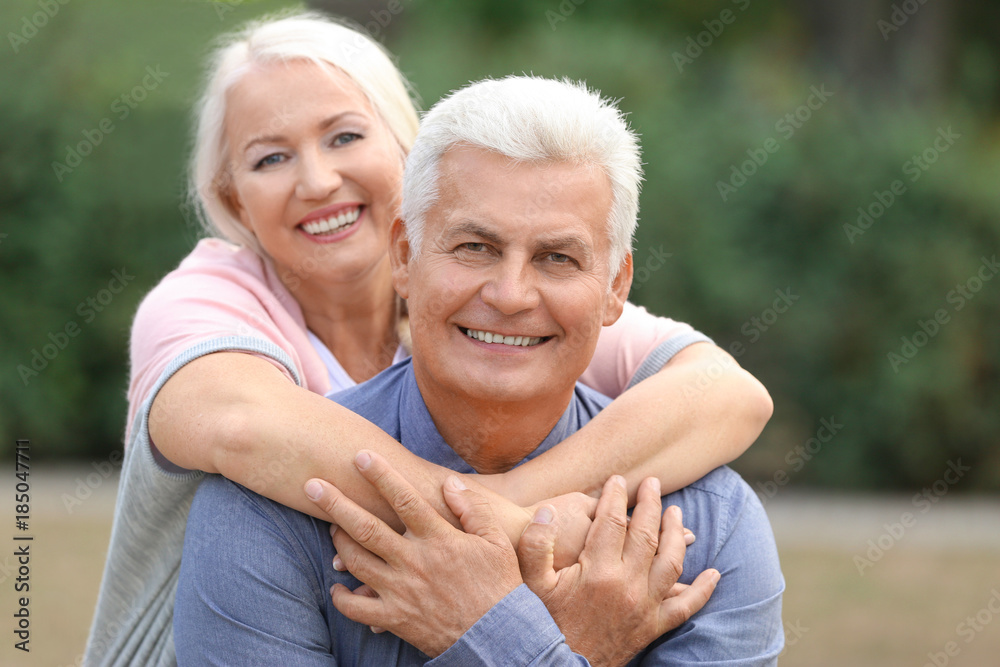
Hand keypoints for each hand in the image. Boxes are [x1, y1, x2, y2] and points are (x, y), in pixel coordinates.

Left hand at [304, 450, 522, 656]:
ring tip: (329, 527)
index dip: (380, 475)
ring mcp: (401, 592)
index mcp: (439, 540)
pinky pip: (358, 608)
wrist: (500, 639)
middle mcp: (414, 562)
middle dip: (335, 504)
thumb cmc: (500, 586)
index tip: (360, 456)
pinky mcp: (395, 619)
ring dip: (338, 542)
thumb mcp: (495, 542)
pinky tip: (337, 585)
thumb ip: (472, 509)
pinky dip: (342, 597)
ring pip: (357, 562)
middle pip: (366, 527)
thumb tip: (448, 483)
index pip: (404, 499)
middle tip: (311, 485)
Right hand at [518, 475, 718, 666]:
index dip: (616, 496)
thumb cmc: (542, 623)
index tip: (617, 480)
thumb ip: (535, 545)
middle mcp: (627, 586)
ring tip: (676, 512)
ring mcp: (644, 607)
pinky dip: (702, 590)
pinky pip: (685, 606)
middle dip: (651, 504)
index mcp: (597, 571)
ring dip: (676, 534)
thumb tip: (546, 511)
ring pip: (671, 562)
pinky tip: (713, 575)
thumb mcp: (529, 583)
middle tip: (652, 483)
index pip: (613, 521)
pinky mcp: (652, 627)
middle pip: (647, 534)